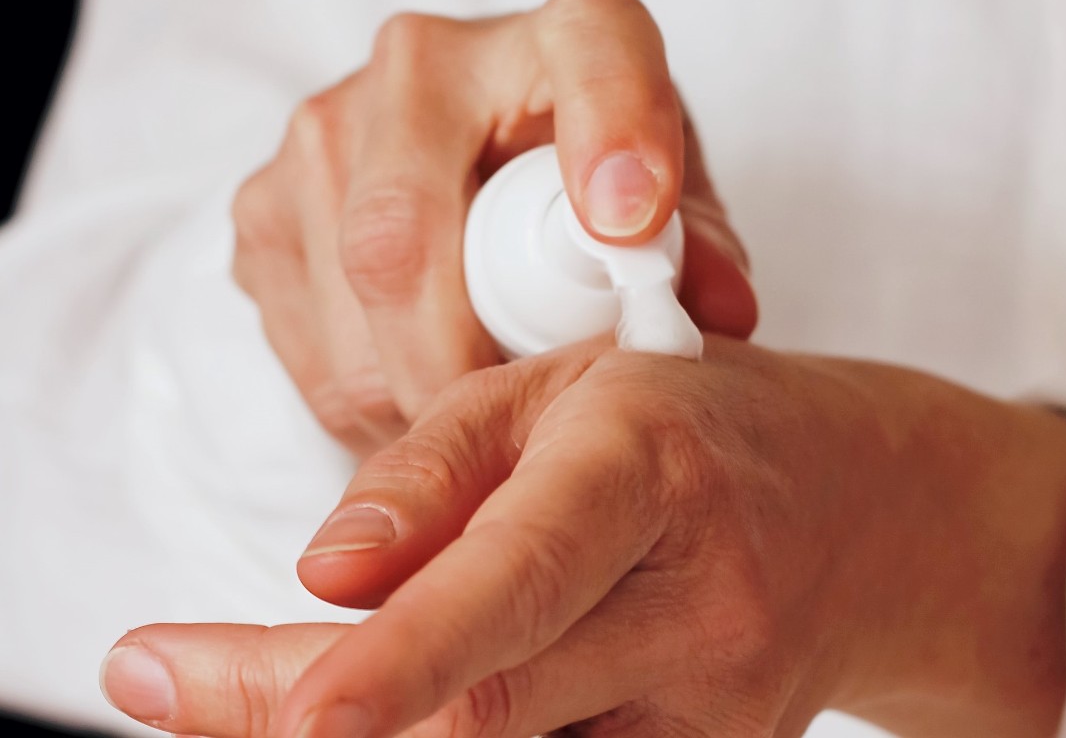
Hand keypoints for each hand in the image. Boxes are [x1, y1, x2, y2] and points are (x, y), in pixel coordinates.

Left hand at [103, 338, 1065, 736]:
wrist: (872, 513)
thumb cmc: (701, 422)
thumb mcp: (569, 386)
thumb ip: (438, 470)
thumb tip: (321, 573)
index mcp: (647, 475)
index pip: (523, 576)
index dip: (408, 653)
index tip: (291, 706)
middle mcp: (693, 612)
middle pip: (486, 710)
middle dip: (301, 705)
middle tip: (169, 675)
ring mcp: (711, 714)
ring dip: (377, 727)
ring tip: (276, 681)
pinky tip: (407, 696)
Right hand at [230, 0, 756, 455]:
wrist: (475, 169)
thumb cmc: (590, 191)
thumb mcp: (669, 212)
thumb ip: (699, 256)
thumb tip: (719, 314)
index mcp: (562, 37)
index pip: (593, 54)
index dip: (612, 133)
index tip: (630, 223)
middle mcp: (424, 62)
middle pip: (405, 235)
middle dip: (463, 365)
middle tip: (517, 430)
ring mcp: (324, 130)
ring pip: (350, 304)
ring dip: (417, 395)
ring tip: (479, 419)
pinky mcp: (265, 208)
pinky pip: (308, 343)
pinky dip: (369, 400)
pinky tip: (424, 393)